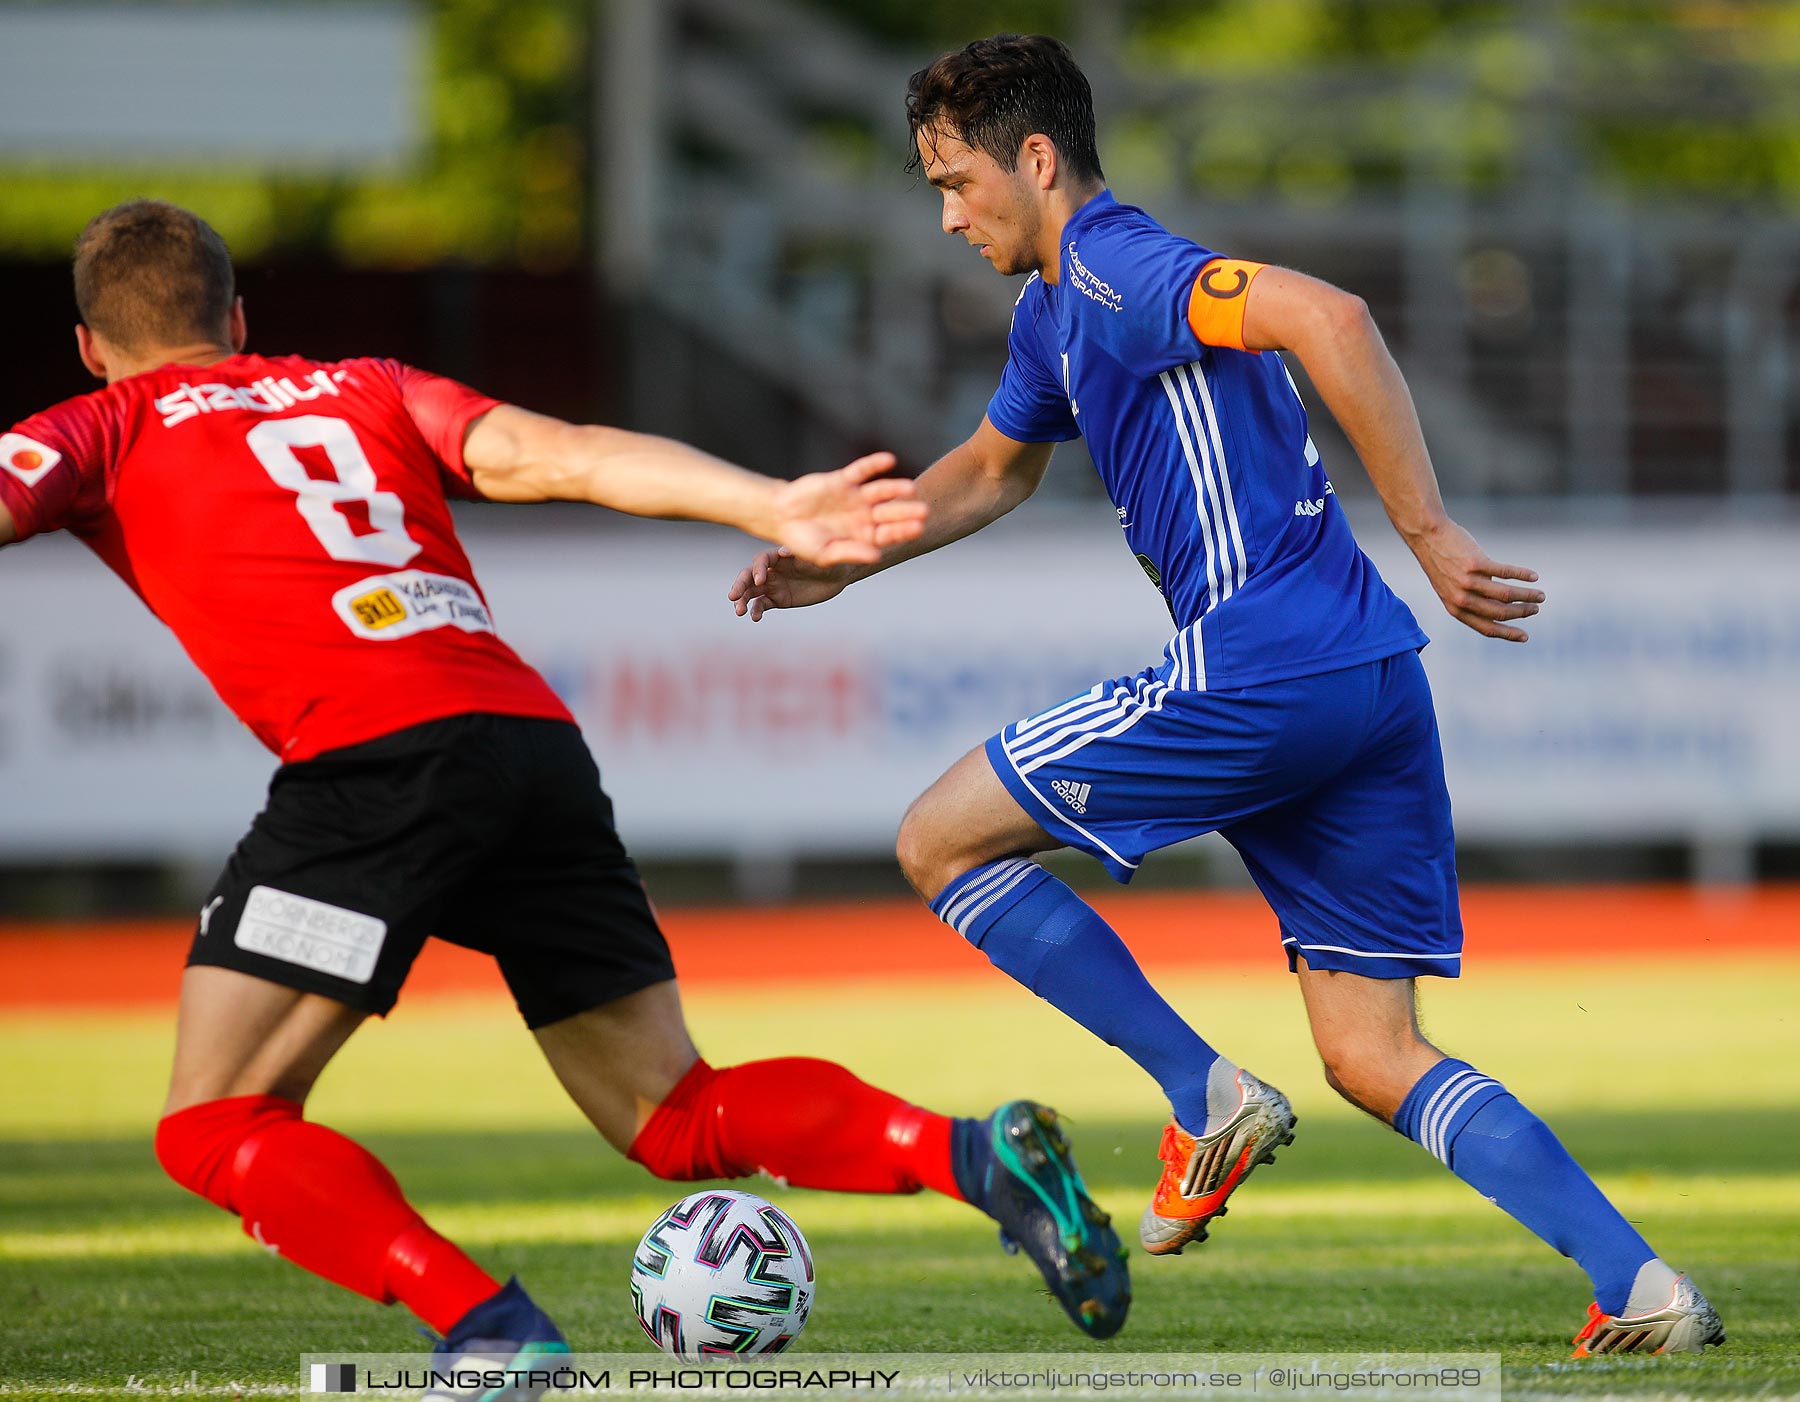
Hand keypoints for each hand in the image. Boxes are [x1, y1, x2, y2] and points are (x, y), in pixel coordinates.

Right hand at [728, 547, 851, 620]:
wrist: (838, 576)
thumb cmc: (827, 562)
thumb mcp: (816, 558)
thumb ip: (800, 556)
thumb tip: (782, 551)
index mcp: (778, 557)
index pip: (761, 561)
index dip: (758, 570)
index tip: (761, 580)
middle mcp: (772, 570)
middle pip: (749, 577)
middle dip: (740, 586)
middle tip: (732, 597)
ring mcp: (773, 586)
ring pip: (751, 592)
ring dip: (743, 601)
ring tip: (739, 611)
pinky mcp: (778, 599)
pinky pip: (762, 605)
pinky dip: (756, 611)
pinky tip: (755, 617)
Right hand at [767, 452, 925, 566]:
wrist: (780, 517)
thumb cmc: (803, 540)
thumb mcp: (825, 553)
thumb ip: (850, 552)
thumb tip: (876, 556)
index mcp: (861, 535)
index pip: (887, 534)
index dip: (903, 531)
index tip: (918, 529)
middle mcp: (862, 515)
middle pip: (889, 513)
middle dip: (906, 512)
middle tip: (925, 510)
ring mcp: (854, 497)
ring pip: (880, 492)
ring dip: (895, 489)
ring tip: (910, 488)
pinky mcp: (842, 480)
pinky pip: (861, 471)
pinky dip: (874, 464)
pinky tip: (889, 460)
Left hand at [1408, 520, 1542, 640]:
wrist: (1427, 536)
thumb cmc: (1442, 561)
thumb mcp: (1452, 588)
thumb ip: (1473, 600)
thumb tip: (1503, 606)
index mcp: (1455, 608)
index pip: (1486, 628)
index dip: (1508, 634)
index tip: (1525, 637)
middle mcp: (1461, 598)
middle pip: (1500, 612)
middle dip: (1522, 613)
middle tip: (1536, 608)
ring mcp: (1468, 581)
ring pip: (1506, 595)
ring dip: (1527, 596)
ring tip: (1540, 595)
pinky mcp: (1475, 563)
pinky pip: (1506, 573)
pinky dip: (1523, 575)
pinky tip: (1533, 576)